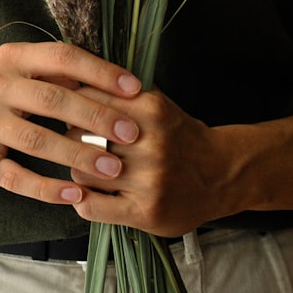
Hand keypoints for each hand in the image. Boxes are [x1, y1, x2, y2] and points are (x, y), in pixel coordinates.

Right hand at [0, 41, 142, 204]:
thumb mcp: (11, 72)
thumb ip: (53, 75)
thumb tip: (113, 84)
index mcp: (10, 59)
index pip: (61, 57)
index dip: (100, 71)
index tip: (135, 88)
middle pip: (53, 99)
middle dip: (97, 117)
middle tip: (132, 134)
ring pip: (37, 140)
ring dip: (78, 156)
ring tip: (112, 169)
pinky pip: (15, 176)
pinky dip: (46, 188)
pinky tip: (73, 195)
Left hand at [67, 87, 292, 236]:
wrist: (223, 175)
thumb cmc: (179, 137)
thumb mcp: (156, 104)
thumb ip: (118, 94)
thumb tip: (70, 79)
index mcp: (152, 111)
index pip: (87, 102)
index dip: (72, 108)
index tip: (72, 114)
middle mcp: (152, 145)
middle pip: (79, 138)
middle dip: (74, 141)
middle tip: (82, 145)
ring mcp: (150, 181)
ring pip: (81, 172)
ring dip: (80, 172)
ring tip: (94, 170)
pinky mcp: (146, 212)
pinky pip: (91, 207)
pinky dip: (83, 200)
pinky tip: (93, 194)